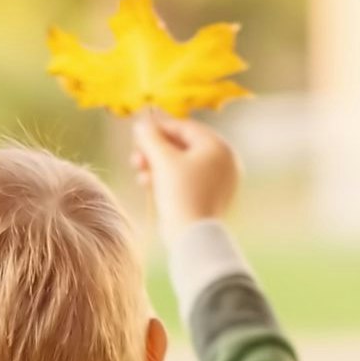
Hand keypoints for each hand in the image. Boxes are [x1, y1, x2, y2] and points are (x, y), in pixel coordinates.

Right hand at [132, 111, 237, 230]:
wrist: (193, 237)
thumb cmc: (181, 194)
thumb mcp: (163, 160)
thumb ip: (150, 137)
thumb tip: (141, 124)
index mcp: (219, 147)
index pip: (185, 128)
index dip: (159, 128)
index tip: (138, 133)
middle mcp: (224, 162)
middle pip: (182, 147)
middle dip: (155, 151)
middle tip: (135, 156)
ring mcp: (219, 181)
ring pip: (182, 165)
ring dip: (157, 165)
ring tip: (139, 171)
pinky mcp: (210, 198)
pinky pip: (186, 180)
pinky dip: (167, 179)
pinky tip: (147, 183)